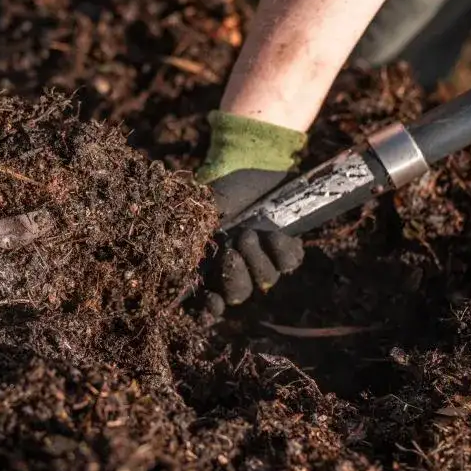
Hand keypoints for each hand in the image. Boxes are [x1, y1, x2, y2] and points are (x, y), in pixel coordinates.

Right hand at [195, 113, 308, 318]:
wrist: (249, 162)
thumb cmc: (218, 189)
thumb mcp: (198, 218)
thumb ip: (189, 247)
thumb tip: (179, 282)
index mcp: (210, 263)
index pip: (209, 301)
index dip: (210, 308)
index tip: (213, 301)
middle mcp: (237, 265)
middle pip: (239, 294)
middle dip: (236, 275)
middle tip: (232, 248)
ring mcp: (263, 257)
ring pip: (267, 279)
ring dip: (257, 257)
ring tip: (249, 231)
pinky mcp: (286, 245)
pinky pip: (291, 262)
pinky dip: (282, 248)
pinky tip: (273, 232)